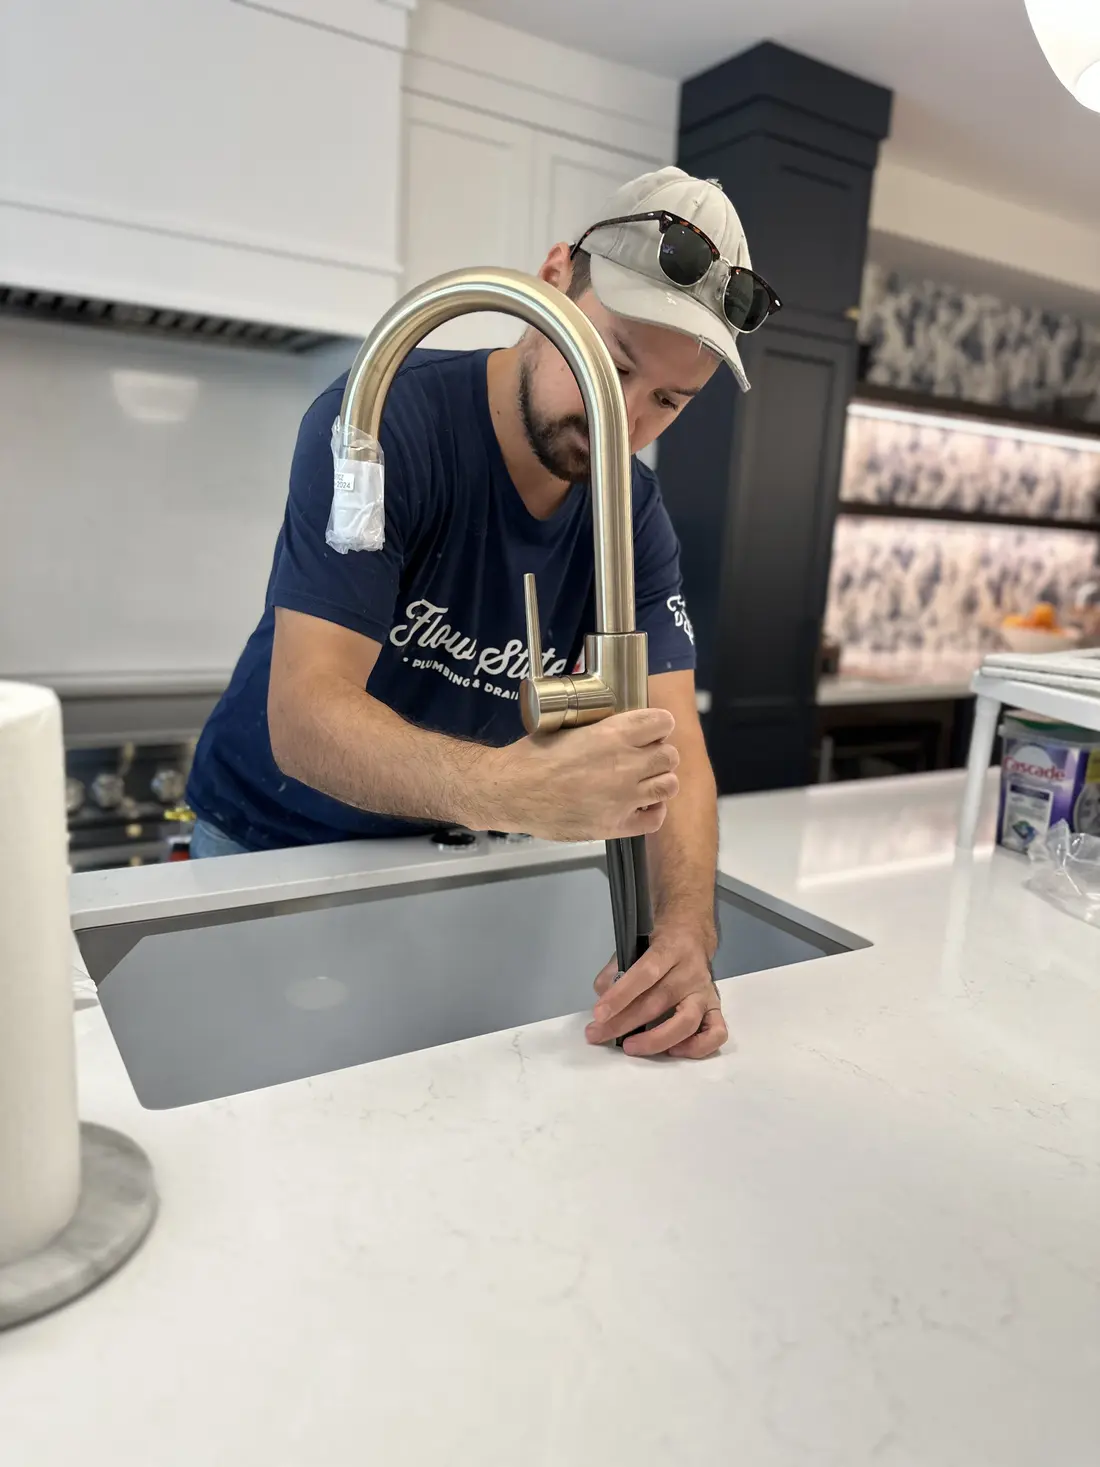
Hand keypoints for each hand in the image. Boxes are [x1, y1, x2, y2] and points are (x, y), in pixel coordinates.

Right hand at [489, 708, 679, 841]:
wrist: (511, 792)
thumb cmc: (533, 756)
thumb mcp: (568, 727)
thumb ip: (601, 728)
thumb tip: (618, 726)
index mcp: (613, 734)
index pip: (662, 723)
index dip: (658, 726)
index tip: (649, 732)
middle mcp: (625, 764)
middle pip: (669, 755)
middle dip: (659, 753)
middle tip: (642, 758)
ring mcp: (624, 798)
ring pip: (669, 785)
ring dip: (659, 780)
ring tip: (641, 781)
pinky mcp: (616, 825)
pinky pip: (655, 818)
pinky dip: (653, 810)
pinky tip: (639, 804)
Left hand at [585, 920, 726, 1058]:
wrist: (692, 936)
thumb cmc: (658, 944)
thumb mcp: (633, 945)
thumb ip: (615, 969)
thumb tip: (603, 996)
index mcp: (670, 950)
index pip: (645, 973)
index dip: (620, 996)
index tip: (598, 1014)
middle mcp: (691, 972)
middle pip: (659, 1002)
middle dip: (624, 1023)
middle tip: (598, 1035)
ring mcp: (705, 992)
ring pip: (686, 1023)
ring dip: (655, 1040)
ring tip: (631, 1047)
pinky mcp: (716, 1008)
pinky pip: (716, 1034)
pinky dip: (696, 1048)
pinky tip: (672, 1051)